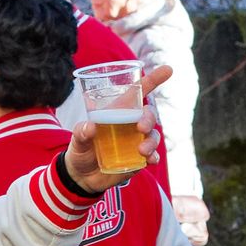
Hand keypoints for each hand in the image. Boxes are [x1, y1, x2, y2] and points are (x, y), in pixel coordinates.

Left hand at [65, 62, 174, 195]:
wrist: (81, 176)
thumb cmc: (80, 150)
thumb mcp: (76, 140)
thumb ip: (81, 132)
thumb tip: (90, 127)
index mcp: (118, 111)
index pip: (138, 92)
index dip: (154, 80)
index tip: (168, 69)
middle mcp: (130, 124)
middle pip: (148, 114)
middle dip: (149, 117)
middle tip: (141, 126)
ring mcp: (136, 141)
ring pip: (152, 135)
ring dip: (151, 141)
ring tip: (142, 151)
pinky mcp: (138, 159)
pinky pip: (152, 156)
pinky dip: (153, 157)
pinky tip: (150, 160)